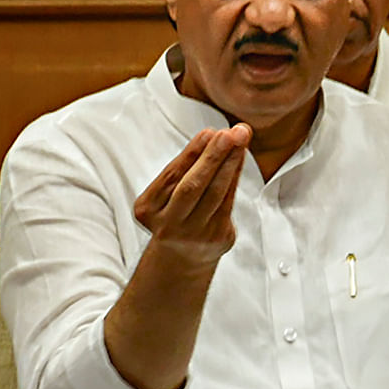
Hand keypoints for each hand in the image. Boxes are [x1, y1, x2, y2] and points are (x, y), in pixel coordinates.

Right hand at [131, 125, 250, 266]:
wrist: (181, 257)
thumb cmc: (173, 212)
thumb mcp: (165, 192)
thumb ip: (183, 167)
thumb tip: (212, 135)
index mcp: (147, 210)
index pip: (172, 176)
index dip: (192, 153)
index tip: (209, 132)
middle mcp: (169, 226)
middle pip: (192, 187)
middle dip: (212, 157)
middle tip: (230, 133)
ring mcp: (195, 235)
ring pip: (215, 194)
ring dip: (230, 163)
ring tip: (240, 139)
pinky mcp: (218, 238)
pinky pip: (228, 202)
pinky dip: (235, 177)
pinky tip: (239, 158)